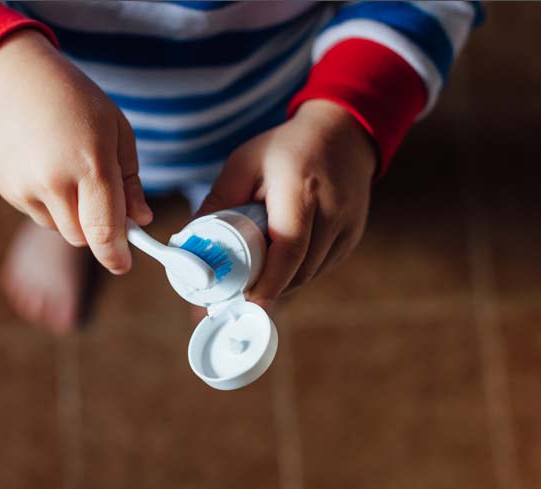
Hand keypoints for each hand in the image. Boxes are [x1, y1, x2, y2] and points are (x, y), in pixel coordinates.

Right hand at [0, 30, 151, 273]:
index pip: (104, 231)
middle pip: (83, 238)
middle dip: (98, 230)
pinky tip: (46, 167)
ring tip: (70, 171)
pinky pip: (38, 214)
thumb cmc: (75, 101)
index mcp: (90, 163)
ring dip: (73, 216)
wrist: (10, 77)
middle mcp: (53, 180)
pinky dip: (49, 203)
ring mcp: (24, 187)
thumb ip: (130, 182)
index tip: (124, 264)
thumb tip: (140, 220)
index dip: (116, 255)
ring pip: (60, 228)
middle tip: (103, 201)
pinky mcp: (5, 189)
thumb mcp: (117, 131)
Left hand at [196, 99, 375, 307]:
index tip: (243, 301)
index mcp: (301, 190)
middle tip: (235, 295)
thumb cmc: (286, 148)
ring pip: (310, 275)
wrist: (342, 134)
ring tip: (254, 277)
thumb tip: (189, 243)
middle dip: (266, 288)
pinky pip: (320, 269)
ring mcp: (348, 227)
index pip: (288, 248)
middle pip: (298, 270)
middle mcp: (332, 211)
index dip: (267, 282)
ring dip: (281, 282)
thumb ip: (218, 202)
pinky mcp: (352, 238)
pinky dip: (296, 273)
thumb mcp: (244, 164)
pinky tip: (278, 263)